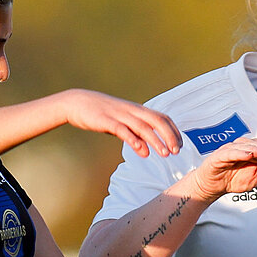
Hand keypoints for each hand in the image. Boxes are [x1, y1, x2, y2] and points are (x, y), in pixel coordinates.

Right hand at [57, 89, 180, 158]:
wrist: (76, 102)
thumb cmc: (100, 114)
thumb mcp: (121, 121)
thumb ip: (134, 133)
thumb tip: (146, 149)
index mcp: (136, 110)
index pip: (161, 117)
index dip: (173, 130)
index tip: (180, 144)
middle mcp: (131, 111)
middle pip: (156, 121)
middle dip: (170, 136)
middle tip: (177, 151)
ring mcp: (119, 115)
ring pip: (143, 126)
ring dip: (156, 140)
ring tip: (165, 154)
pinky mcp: (106, 121)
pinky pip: (123, 130)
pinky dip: (134, 140)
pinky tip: (142, 151)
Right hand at [186, 137, 256, 201]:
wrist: (213, 186)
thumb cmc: (233, 179)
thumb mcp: (256, 177)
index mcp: (254, 152)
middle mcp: (243, 147)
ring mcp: (231, 150)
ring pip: (246, 146)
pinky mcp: (220, 155)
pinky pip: (231, 152)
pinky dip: (240, 153)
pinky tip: (248, 155)